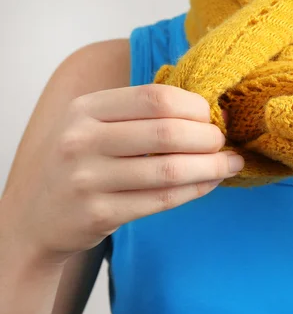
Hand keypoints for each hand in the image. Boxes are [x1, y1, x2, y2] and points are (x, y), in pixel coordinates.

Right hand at [3, 84, 243, 261]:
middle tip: (224, 142)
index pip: (155, 98)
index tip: (212, 116)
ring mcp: (87, 179)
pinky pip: (163, 200)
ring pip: (170, 170)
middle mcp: (82, 140)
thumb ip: (140, 114)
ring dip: (211, 167)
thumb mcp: (95, 125)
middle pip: (167, 133)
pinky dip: (196, 190)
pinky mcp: (99, 213)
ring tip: (230, 164)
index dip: (194, 106)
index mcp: (86, 108)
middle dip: (208, 138)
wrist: (40, 215)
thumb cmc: (83, 162)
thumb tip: (206, 111)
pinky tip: (210, 183)